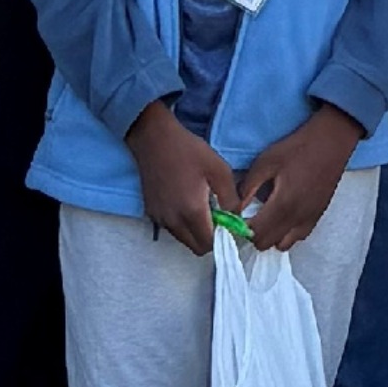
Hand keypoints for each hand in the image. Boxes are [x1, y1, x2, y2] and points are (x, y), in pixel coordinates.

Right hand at [128, 100, 236, 257]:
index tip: (229, 224)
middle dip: (209, 238)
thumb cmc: (189, 151)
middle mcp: (173, 220)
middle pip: (195, 247)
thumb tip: (236, 218)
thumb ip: (231, 198)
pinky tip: (186, 203)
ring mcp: (159, 217)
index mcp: (192, 211)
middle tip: (217, 217)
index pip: (209, 244)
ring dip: (195, 232)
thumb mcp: (219, 170)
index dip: (223, 238)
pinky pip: (171, 228)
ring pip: (183, 239)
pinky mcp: (151, 212)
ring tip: (202, 207)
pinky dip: (181, 224)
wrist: (154, 139)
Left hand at [234, 103, 362, 251]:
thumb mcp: (266, 162)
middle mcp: (297, 218)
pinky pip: (298, 237)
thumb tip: (235, 206)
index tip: (236, 216)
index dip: (240, 228)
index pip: (255, 232)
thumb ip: (248, 187)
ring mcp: (309, 219)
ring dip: (270, 235)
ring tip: (265, 217)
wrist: (331, 143)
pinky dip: (286, 233)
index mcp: (282, 204)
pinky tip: (282, 216)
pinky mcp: (317, 216)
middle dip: (253, 233)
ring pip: (282, 244)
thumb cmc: (297, 149)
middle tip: (249, 216)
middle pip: (266, 243)